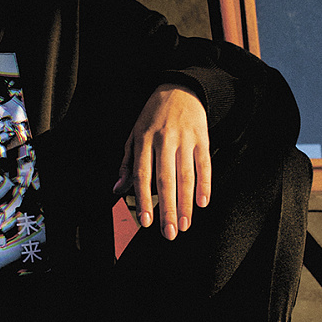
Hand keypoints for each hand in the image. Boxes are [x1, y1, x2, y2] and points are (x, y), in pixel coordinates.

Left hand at [114, 84, 210, 239]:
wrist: (179, 88)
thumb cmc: (151, 118)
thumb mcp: (133, 136)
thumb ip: (126, 164)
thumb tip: (116, 190)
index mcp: (143, 141)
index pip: (143, 175)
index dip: (144, 199)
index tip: (146, 222)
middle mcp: (164, 141)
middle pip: (166, 180)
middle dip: (167, 209)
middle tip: (169, 233)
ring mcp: (185, 139)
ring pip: (186, 176)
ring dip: (186, 203)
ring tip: (184, 225)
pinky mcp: (202, 139)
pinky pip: (204, 164)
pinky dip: (205, 184)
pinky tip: (202, 203)